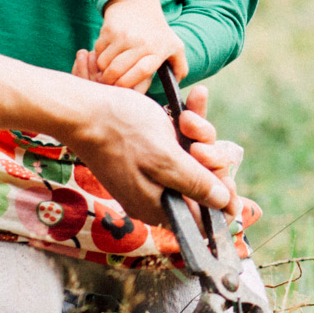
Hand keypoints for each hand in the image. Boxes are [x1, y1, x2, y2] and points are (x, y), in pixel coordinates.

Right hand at [59, 79, 232, 224]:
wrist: (85, 109)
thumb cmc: (122, 133)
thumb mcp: (165, 160)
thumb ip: (195, 184)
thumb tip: (224, 204)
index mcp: (159, 206)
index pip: (202, 214)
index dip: (221, 197)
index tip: (227, 177)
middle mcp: (158, 192)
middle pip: (202, 181)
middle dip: (210, 157)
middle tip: (199, 143)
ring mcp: (155, 170)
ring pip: (195, 156)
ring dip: (200, 133)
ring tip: (186, 118)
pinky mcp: (153, 149)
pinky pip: (182, 140)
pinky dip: (190, 122)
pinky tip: (196, 98)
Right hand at [86, 0, 185, 89]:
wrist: (138, 4)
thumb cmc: (157, 31)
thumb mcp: (175, 46)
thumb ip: (180, 68)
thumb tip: (175, 86)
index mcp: (158, 49)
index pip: (142, 71)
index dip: (129, 84)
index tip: (124, 88)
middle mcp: (141, 42)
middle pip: (116, 71)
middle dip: (110, 82)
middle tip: (111, 82)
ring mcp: (123, 35)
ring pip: (103, 63)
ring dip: (103, 70)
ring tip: (110, 67)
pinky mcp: (108, 30)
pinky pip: (97, 52)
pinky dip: (98, 57)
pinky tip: (108, 53)